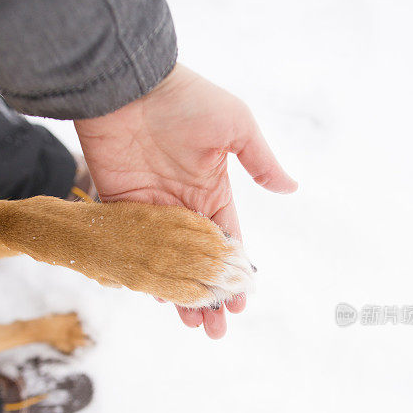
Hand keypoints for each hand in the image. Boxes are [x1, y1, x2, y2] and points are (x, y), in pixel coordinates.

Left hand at [74, 64, 296, 338]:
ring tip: (194, 326)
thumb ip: (260, 161)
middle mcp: (182, 207)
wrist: (127, 82)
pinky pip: (134, 248)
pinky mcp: (119, 208)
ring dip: (180, 294)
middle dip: (209, 296)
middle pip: (198, 262)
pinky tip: (158, 299)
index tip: (241, 302)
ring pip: (168, 263)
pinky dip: (144, 273)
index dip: (233, 273)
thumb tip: (293, 187)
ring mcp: (151, 211)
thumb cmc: (185, 99)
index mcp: (212, 191)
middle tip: (216, 330)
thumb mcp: (235, 125)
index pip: (226, 243)